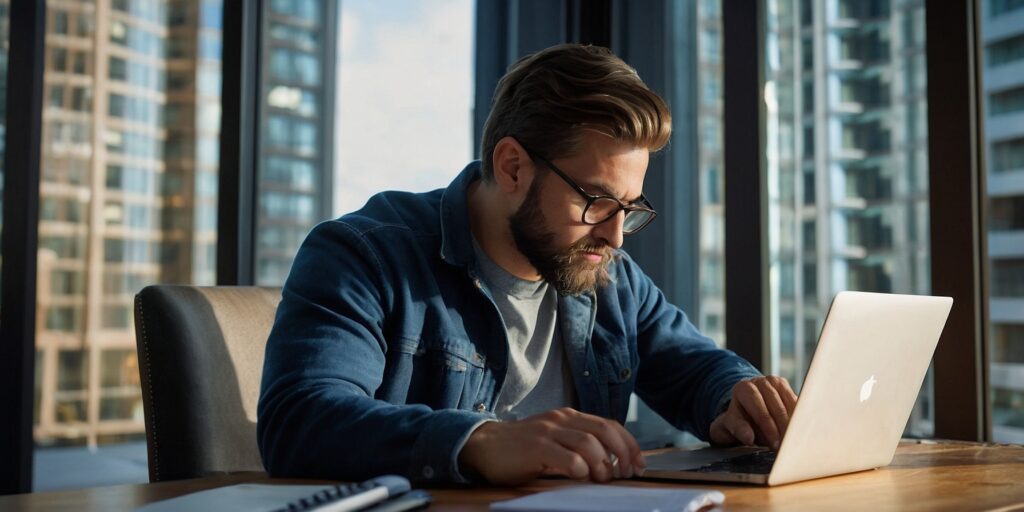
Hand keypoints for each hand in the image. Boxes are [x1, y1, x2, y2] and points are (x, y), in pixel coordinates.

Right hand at [458, 407, 644, 485]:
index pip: (610, 425)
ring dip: (602, 464)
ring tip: (601, 479)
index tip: (638, 465)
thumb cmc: (521, 449)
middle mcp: (562, 419)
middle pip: (605, 430)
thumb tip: (611, 464)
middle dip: (623, 454)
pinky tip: (579, 476)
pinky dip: (580, 468)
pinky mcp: (536, 446)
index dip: (629, 445)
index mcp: (569, 417)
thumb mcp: (554, 440)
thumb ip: (577, 445)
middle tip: (626, 474)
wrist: (484, 445)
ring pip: (589, 442)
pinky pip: (567, 456)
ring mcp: (548, 431)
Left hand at [709, 376, 797, 450]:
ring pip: (790, 404)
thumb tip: (748, 438)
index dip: (769, 428)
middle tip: (787, 445)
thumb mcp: (731, 424)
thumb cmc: (739, 417)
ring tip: (794, 440)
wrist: (746, 408)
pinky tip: (799, 430)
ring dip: (793, 423)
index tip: (775, 443)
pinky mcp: (787, 387)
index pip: (759, 409)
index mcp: (743, 388)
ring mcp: (775, 382)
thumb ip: (738, 429)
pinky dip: (799, 417)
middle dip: (783, 428)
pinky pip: (797, 403)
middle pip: (777, 406)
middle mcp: (760, 382)